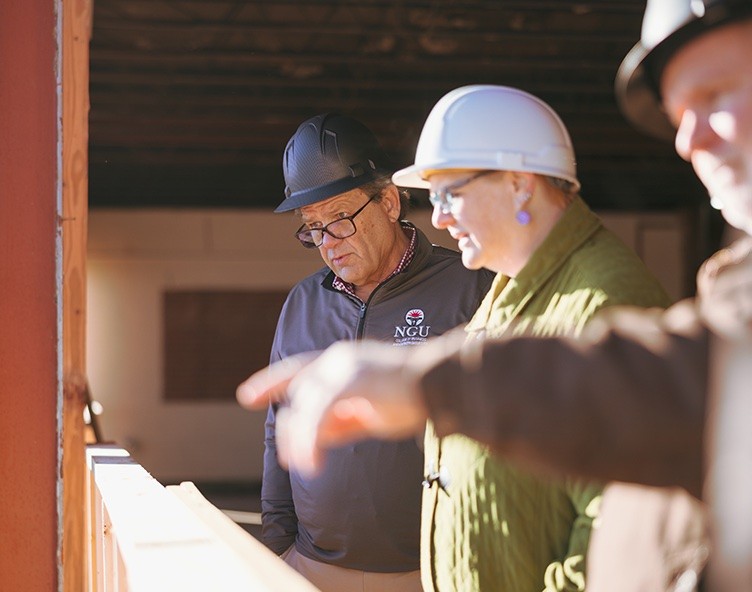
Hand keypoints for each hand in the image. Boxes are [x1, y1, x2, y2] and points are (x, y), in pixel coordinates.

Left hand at [236, 340, 428, 474]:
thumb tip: (314, 437)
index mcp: (344, 361)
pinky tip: (311, 461)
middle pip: (300, 393)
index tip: (248, 396)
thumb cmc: (411, 399)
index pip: (299, 369)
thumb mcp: (369, 414)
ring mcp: (342, 369)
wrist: (439, 386)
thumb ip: (342, 422)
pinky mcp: (348, 383)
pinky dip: (310, 440)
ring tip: (304, 465)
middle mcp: (338, 360)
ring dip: (300, 439)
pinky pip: (317, 416)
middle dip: (292, 429)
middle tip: (292, 459)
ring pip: (305, 407)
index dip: (272, 382)